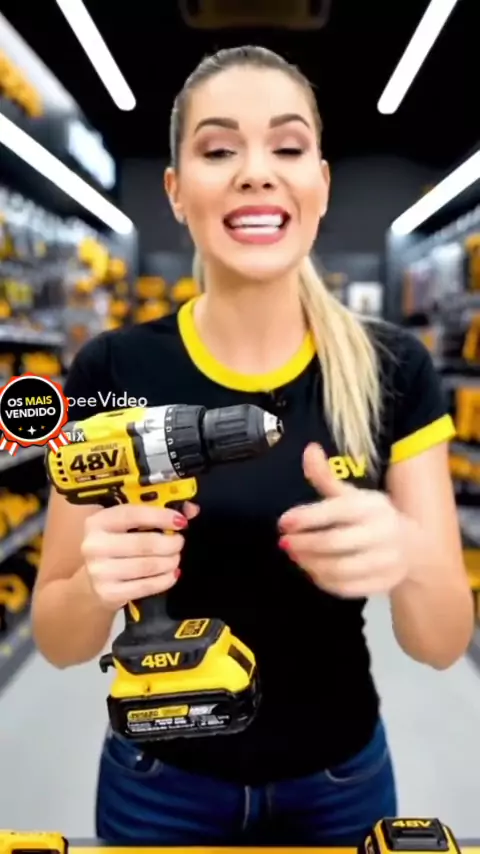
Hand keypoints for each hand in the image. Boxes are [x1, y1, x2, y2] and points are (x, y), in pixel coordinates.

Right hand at [81, 501, 198, 609]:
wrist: (95, 581)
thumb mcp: (128, 525)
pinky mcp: (108, 593)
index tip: (181, 522)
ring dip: (169, 562)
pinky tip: (171, 574)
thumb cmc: (117, 545)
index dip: (161, 517)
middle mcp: (95, 546)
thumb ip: (158, 514)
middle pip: (144, 544)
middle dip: (170, 544)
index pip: (133, 515)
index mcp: (99, 521)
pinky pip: (145, 587)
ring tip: (175, 558)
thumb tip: (191, 510)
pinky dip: (165, 580)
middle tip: (179, 543)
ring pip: (147, 566)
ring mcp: (100, 571)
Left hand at [278, 444, 407, 597]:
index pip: (336, 511)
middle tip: (285, 543)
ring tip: (296, 555)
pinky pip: (347, 588)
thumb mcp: (352, 495)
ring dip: (310, 564)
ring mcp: (385, 561)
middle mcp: (382, 533)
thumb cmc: (373, 517)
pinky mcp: (383, 584)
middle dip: (304, 544)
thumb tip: (309, 448)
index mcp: (372, 507)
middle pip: (335, 543)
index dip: (306, 517)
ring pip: (339, 568)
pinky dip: (324, 581)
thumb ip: (326, 477)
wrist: (415, 548)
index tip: (282, 523)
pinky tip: (312, 570)